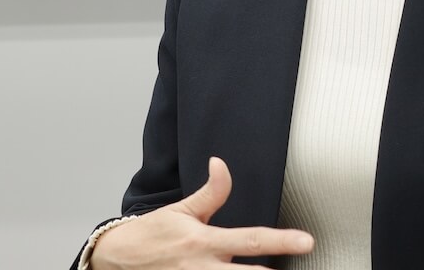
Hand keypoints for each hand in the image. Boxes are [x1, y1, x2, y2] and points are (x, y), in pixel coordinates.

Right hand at [89, 157, 314, 269]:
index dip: (282, 240)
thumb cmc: (153, 235)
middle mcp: (203, 268)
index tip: (307, 241)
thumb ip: (212, 192)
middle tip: (302, 264)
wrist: (117, 259)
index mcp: (205, 242)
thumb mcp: (183, 210)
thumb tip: (221, 163)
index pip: (251, 240)